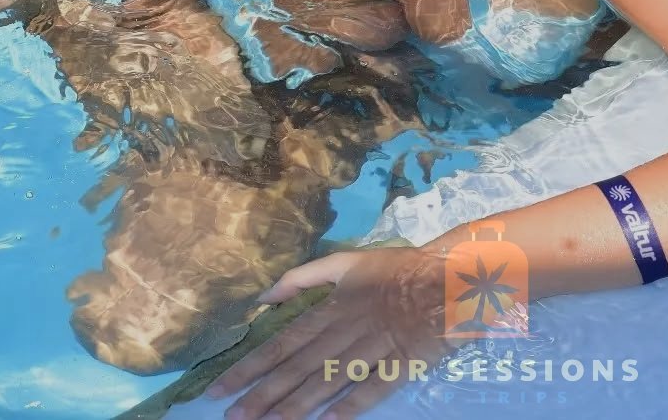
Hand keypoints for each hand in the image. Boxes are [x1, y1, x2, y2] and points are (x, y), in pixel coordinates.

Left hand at [207, 246, 453, 419]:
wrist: (448, 277)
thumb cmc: (394, 269)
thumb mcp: (343, 262)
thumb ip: (301, 278)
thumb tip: (263, 298)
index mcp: (328, 309)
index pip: (280, 343)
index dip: (249, 366)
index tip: (220, 387)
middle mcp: (342, 332)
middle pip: (296, 367)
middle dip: (262, 394)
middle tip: (232, 416)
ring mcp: (371, 351)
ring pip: (326, 382)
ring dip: (295, 406)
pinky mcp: (400, 365)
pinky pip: (371, 390)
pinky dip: (349, 407)